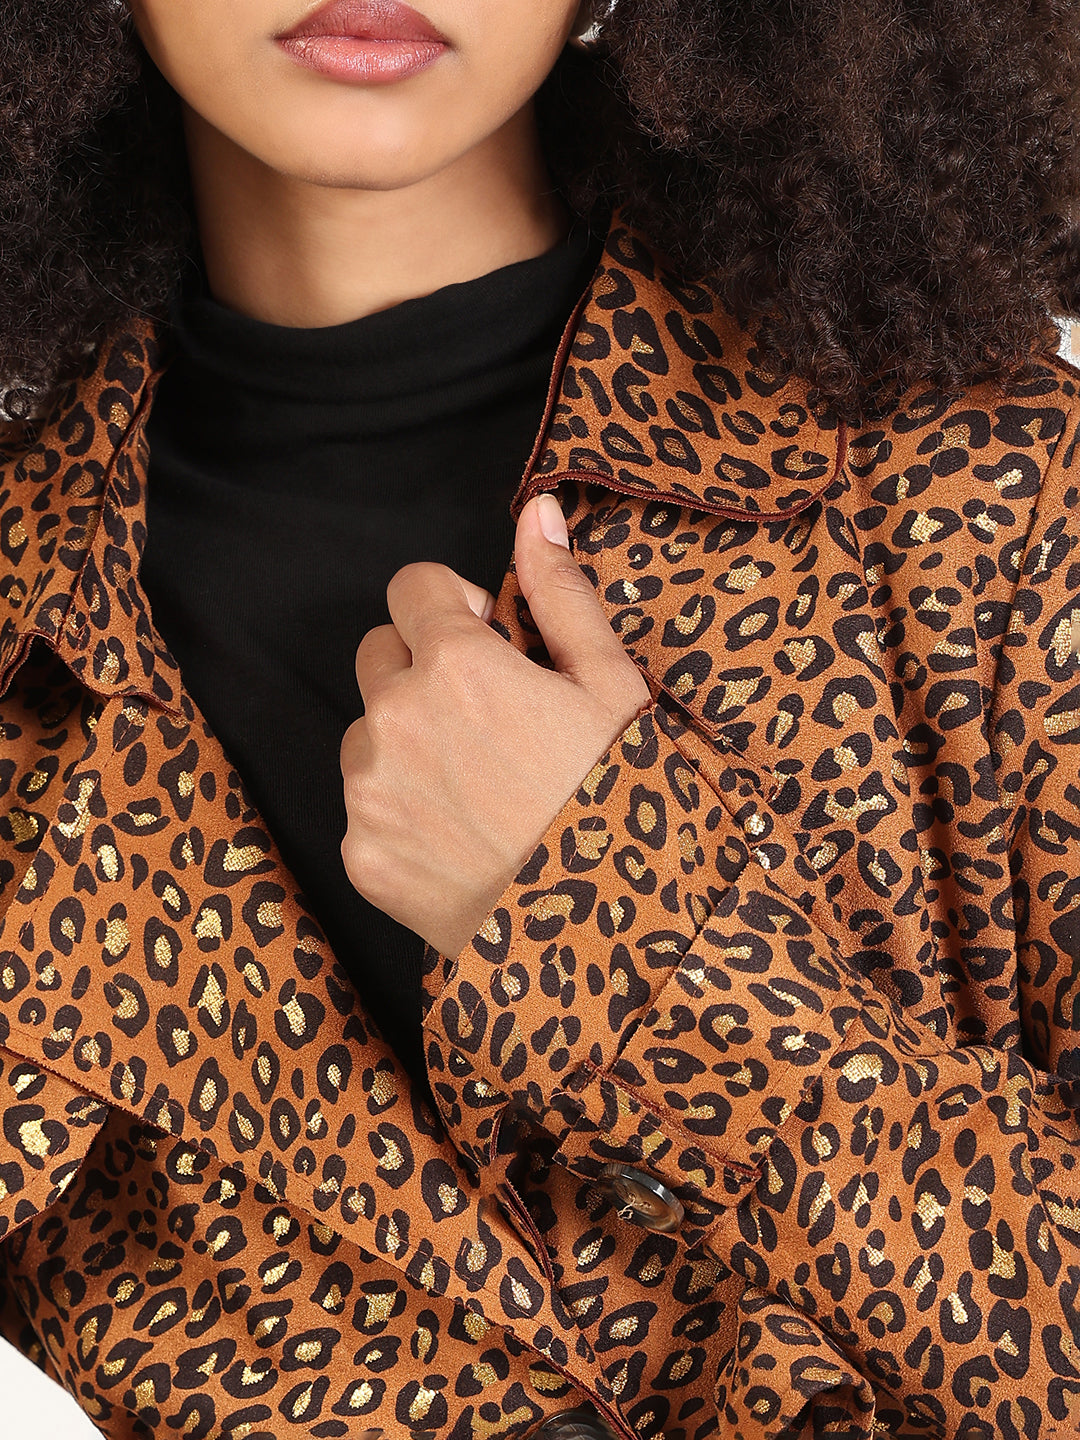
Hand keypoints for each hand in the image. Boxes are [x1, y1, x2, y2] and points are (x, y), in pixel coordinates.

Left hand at [340, 494, 650, 958]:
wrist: (611, 938)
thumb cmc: (625, 804)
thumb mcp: (613, 688)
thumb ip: (561, 593)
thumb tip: (537, 511)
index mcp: (457, 664)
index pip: (410, 586)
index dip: (454, 607)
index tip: (491, 641)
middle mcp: (395, 719)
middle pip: (377, 653)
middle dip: (423, 667)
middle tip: (488, 716)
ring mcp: (370, 792)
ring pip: (365, 732)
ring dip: (407, 740)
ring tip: (479, 785)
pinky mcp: (362, 855)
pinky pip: (365, 806)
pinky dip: (402, 811)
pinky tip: (464, 836)